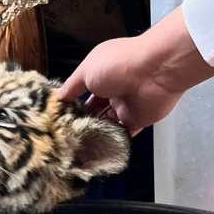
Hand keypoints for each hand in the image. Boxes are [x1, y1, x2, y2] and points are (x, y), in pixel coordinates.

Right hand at [58, 8, 213, 134]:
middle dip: (81, 121)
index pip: (82, 92)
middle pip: (94, 110)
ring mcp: (125, 106)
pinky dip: (111, 141)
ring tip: (75, 145)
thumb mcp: (87, 70)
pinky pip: (123, 134)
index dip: (71, 104)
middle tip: (64, 136)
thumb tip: (59, 97)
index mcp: (100, 74)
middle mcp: (112, 90)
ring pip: (106, 123)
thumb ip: (72, 86)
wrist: (156, 72)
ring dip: (94, 132)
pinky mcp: (137, 120)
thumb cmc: (119, 65)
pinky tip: (96, 149)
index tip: (57, 118)